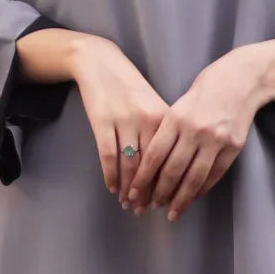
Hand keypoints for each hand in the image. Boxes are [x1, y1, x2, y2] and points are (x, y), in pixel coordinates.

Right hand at [69, 34, 168, 205]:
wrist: (101, 63)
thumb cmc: (130, 86)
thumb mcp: (153, 103)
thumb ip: (164, 130)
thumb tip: (173, 164)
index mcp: (164, 116)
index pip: (170, 158)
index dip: (169, 183)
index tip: (168, 201)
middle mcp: (146, 120)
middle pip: (151, 165)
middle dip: (148, 191)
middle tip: (146, 210)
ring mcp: (123, 121)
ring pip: (129, 164)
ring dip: (129, 188)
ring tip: (128, 204)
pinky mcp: (102, 122)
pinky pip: (107, 156)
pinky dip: (110, 175)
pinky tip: (112, 188)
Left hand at [126, 48, 265, 221]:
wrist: (243, 79)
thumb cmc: (207, 88)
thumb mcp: (180, 103)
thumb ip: (168, 129)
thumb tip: (153, 162)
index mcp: (176, 118)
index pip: (155, 155)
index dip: (143, 178)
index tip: (134, 192)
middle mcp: (195, 131)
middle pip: (173, 171)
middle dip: (159, 193)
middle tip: (150, 206)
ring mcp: (216, 141)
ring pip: (194, 178)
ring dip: (180, 199)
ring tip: (171, 212)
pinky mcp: (233, 148)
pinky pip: (214, 175)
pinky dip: (201, 190)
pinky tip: (192, 198)